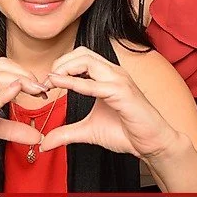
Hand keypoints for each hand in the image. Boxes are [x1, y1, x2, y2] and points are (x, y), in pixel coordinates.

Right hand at [0, 58, 46, 173]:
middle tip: (44, 88)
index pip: (1, 65)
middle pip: (1, 67)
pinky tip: (17, 91)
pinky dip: (2, 94)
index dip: (24, 71)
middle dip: (27, 74)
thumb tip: (37, 136)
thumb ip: (11, 128)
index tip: (40, 86)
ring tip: (38, 90)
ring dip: (21, 81)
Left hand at [37, 48, 180, 160]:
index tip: (45, 83)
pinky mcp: (123, 94)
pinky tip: (58, 85)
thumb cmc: (126, 132)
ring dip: (63, 69)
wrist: (152, 143)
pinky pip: (94, 84)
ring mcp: (119, 81)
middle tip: (46, 82)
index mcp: (107, 77)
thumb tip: (44, 143)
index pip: (80, 57)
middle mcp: (113, 73)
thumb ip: (66, 133)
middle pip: (81, 53)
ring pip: (87, 60)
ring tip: (50, 82)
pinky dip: (74, 83)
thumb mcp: (88, 131)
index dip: (60, 66)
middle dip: (59, 63)